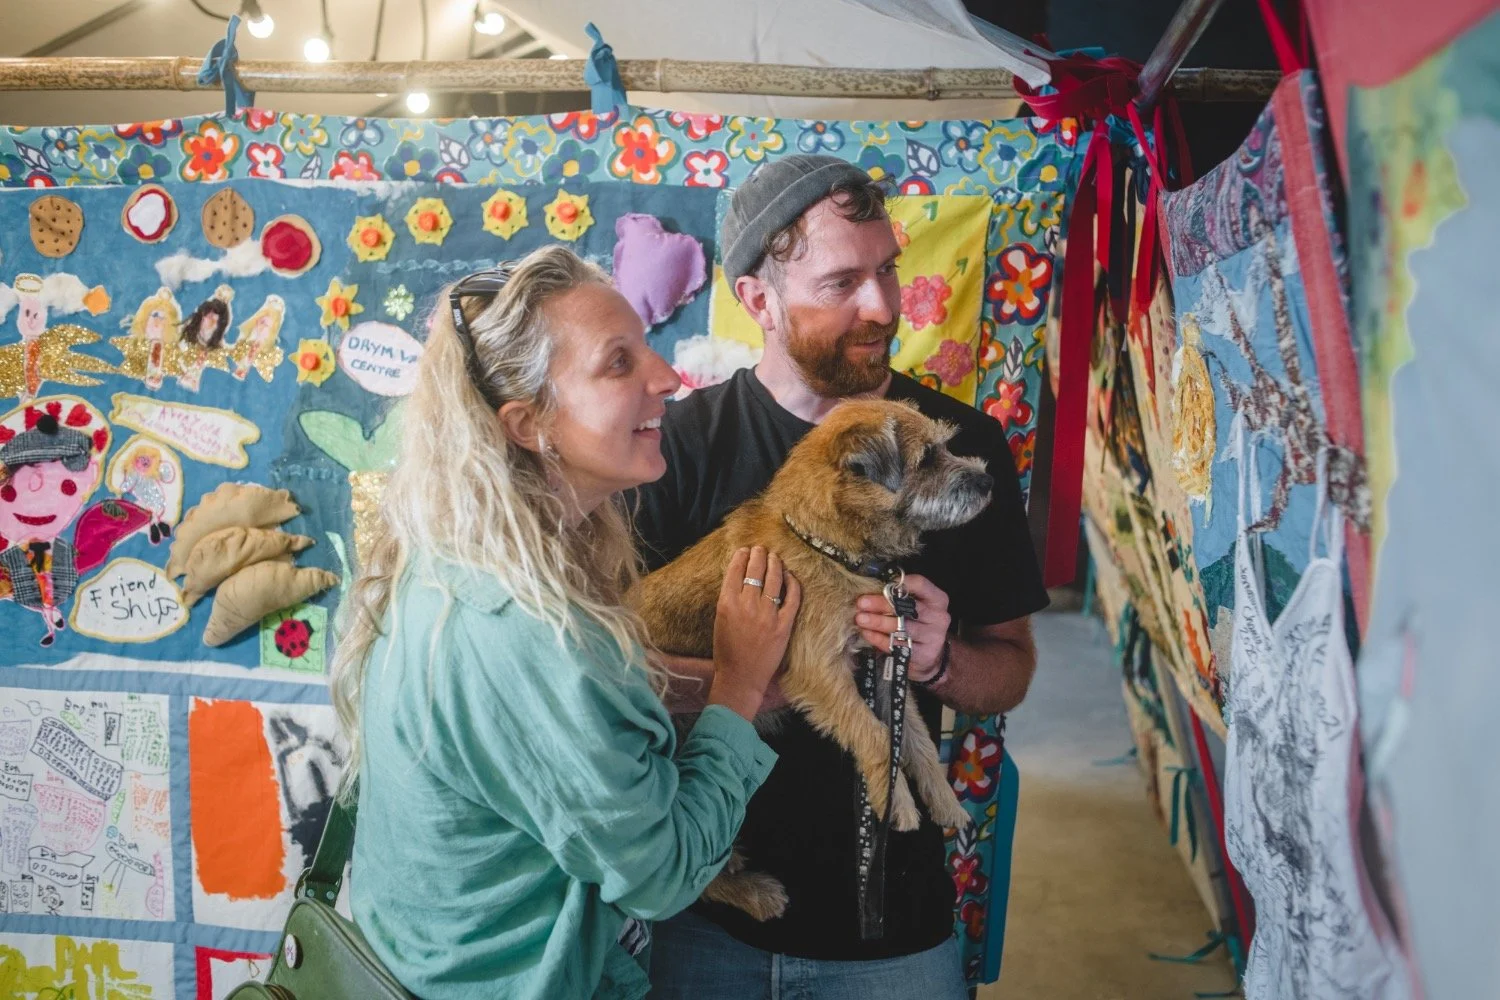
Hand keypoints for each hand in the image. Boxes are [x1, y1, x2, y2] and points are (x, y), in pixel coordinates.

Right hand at [709, 547, 801, 719]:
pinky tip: (790, 577)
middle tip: (761, 549)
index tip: (745, 551)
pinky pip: (792, 597)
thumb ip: (730, 599)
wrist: (741, 677)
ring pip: (774, 579)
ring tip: (774, 558)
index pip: (735, 570)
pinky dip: (792, 583)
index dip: (741, 557)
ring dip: (774, 564)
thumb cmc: (727, 651)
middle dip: (758, 555)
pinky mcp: (783, 625)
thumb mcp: (720, 620)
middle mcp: (747, 606)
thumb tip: (741, 578)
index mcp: (727, 603)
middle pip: (755, 570)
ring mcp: (767, 615)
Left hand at [854, 574, 950, 681]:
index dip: (900, 582)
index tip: (881, 585)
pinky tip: (867, 633)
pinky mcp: (924, 655)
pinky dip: (879, 638)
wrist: (929, 656)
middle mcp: (938, 617)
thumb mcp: (916, 607)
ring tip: (860, 619)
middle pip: (908, 606)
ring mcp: (933, 637)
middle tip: (861, 603)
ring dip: (877, 622)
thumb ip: (900, 597)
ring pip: (902, 627)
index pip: (921, 584)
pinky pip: (897, 645)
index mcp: (938, 599)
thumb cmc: (917, 624)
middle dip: (881, 604)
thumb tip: (871, 588)